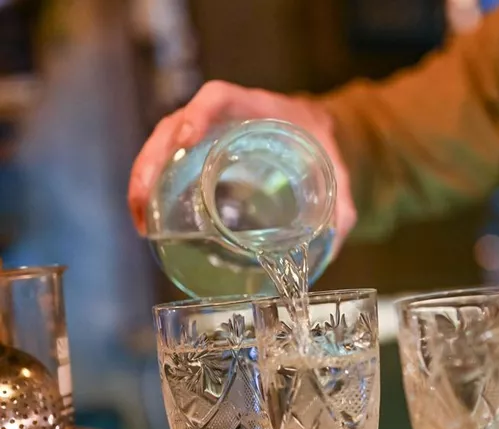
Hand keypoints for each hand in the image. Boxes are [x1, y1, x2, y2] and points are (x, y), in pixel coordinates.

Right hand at [127, 80, 355, 254]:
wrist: (319, 142)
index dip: (199, 113)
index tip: (186, 139)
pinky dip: (155, 190)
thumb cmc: (324, 151)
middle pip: (176, 125)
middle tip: (145, 200)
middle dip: (154, 159)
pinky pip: (170, 166)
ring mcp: (208, 137)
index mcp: (259, 111)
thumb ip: (340, 209)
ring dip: (145, 178)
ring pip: (164, 147)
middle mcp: (226, 119)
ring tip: (141, 218)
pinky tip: (149, 220)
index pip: (219, 98)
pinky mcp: (202, 157)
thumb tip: (334, 243)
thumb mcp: (338, 177)